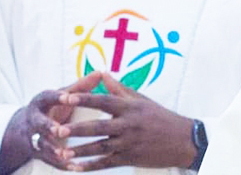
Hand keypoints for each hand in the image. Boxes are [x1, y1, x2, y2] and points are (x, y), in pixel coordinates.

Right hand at [0, 72, 104, 174]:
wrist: (26, 127)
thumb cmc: (53, 106)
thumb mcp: (62, 94)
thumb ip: (80, 86)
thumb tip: (100, 72)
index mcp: (41, 102)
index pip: (48, 97)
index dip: (57, 97)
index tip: (67, 96)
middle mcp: (34, 120)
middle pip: (39, 124)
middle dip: (48, 127)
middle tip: (59, 130)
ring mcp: (34, 138)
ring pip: (42, 145)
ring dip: (52, 150)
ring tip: (64, 154)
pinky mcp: (39, 153)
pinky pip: (49, 160)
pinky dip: (60, 164)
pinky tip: (73, 167)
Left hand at [57, 73, 196, 170]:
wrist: (182, 140)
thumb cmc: (161, 117)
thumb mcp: (142, 100)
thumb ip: (119, 89)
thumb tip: (102, 74)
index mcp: (131, 108)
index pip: (104, 101)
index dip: (85, 99)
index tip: (67, 97)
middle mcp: (129, 124)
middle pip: (99, 127)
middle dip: (78, 129)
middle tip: (58, 129)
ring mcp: (129, 143)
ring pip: (100, 147)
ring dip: (80, 151)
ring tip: (61, 154)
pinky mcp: (130, 158)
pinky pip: (106, 163)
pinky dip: (90, 167)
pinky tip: (75, 169)